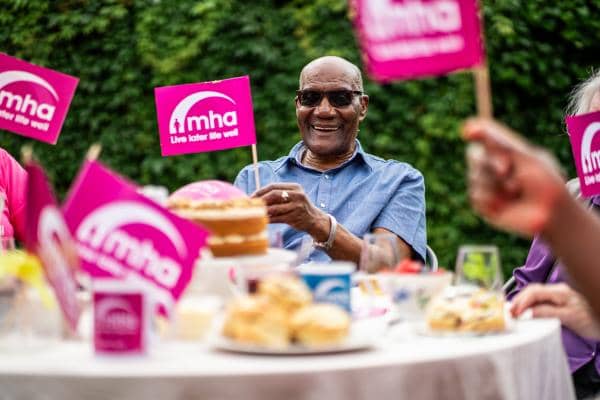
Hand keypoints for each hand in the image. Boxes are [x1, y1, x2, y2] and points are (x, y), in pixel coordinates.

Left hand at [252, 183, 328, 239]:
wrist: (314, 220)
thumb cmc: (298, 208)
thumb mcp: (292, 197)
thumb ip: (278, 195)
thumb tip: (257, 197)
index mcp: (295, 187)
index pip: (274, 186)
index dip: (261, 191)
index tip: (251, 196)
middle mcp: (297, 195)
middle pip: (274, 194)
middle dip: (261, 200)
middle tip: (251, 205)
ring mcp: (296, 206)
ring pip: (274, 208)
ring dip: (263, 211)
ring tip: (255, 213)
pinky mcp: (294, 217)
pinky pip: (277, 218)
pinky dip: (268, 219)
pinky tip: (262, 220)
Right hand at [463, 118, 566, 235]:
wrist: (552, 212)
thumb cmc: (544, 181)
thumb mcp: (525, 156)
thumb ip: (500, 141)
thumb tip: (468, 126)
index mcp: (503, 152)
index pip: (484, 137)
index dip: (477, 133)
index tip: (468, 131)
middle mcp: (491, 167)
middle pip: (474, 155)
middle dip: (490, 161)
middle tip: (506, 169)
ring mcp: (486, 185)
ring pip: (474, 176)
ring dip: (495, 183)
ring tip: (516, 190)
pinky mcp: (482, 204)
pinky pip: (477, 195)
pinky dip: (492, 198)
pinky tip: (507, 204)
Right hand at [511, 283, 599, 339]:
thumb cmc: (593, 320)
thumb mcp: (570, 318)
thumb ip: (548, 313)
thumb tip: (528, 312)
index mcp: (560, 292)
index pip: (534, 292)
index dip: (521, 301)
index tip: (513, 313)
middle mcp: (557, 290)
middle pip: (532, 291)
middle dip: (518, 300)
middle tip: (509, 313)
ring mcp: (558, 295)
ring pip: (535, 294)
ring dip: (522, 302)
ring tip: (513, 312)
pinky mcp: (559, 301)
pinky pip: (540, 299)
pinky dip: (529, 304)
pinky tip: (525, 310)